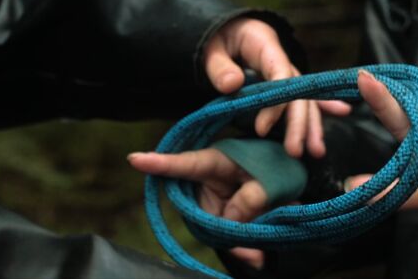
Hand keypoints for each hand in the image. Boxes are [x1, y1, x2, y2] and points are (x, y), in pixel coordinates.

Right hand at [128, 149, 267, 268]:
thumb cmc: (273, 167)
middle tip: (252, 252)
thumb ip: (252, 196)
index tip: (135, 158)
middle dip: (221, 231)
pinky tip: (257, 258)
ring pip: (215, 229)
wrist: (282, 177)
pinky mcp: (219, 220)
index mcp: (214, 162)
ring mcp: (211, 205)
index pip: (184, 164)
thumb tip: (231, 221)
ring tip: (261, 253)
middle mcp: (205, 185)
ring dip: (239, 241)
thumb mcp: (271, 176)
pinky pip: (225, 237)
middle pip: (200, 211)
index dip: (160, 163)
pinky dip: (243, 249)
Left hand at [203, 18, 350, 157]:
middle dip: (299, 124)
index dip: (275, 105)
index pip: (280, 77)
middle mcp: (283, 61)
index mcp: (267, 47)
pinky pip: (305, 97)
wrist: (228, 29)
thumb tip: (232, 85)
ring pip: (304, 100)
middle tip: (295, 151)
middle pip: (297, 94)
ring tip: (317, 152)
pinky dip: (324, 105)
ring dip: (312, 126)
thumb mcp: (211, 48)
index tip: (261, 129)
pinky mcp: (286, 83)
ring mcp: (287, 73)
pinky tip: (342, 112)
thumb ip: (219, 66)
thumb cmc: (218, 39)